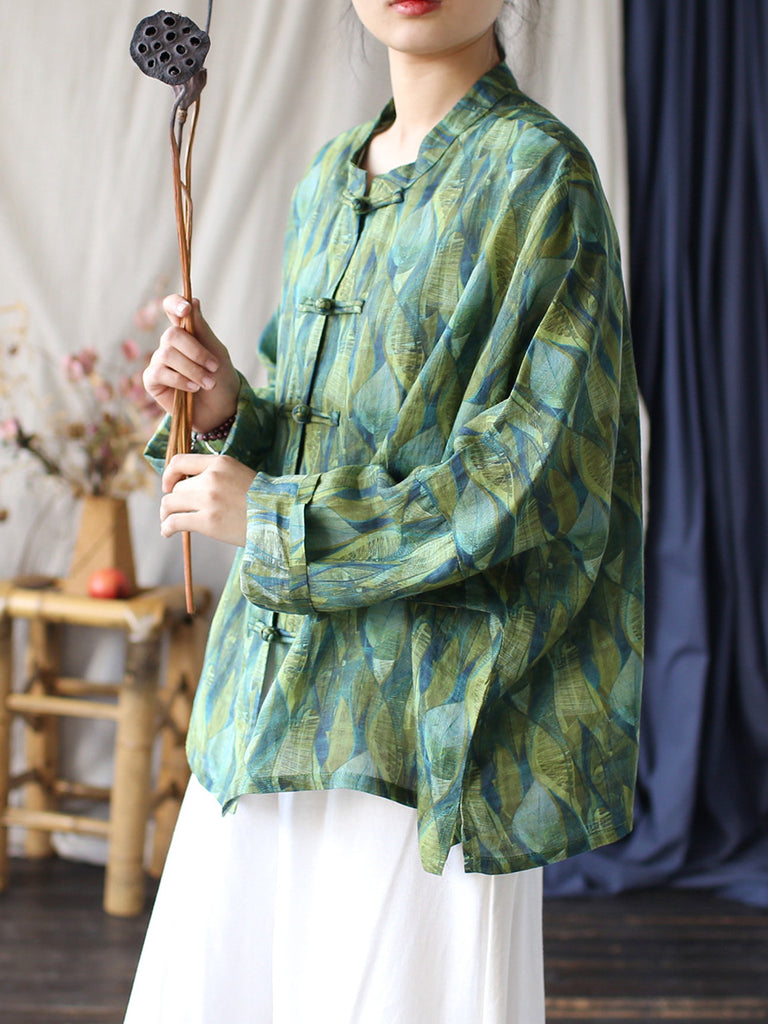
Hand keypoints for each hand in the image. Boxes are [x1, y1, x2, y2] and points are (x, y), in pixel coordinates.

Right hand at [143, 295, 240, 433]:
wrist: (221, 409)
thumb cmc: (220, 378)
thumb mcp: (217, 352)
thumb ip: (202, 329)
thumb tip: (193, 300)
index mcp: (185, 331)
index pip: (172, 308)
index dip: (175, 304)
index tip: (186, 308)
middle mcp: (169, 344)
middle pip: (171, 335)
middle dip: (196, 352)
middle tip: (214, 367)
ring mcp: (159, 361)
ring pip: (167, 355)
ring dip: (193, 369)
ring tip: (209, 383)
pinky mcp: (152, 380)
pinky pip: (160, 372)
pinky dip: (181, 380)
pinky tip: (194, 389)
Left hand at [160, 453, 255, 546]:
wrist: (280, 518)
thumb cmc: (262, 500)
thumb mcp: (239, 474)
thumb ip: (215, 474)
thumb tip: (187, 485)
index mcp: (220, 463)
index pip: (180, 461)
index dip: (169, 474)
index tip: (169, 485)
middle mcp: (211, 478)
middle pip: (177, 488)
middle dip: (175, 500)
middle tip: (176, 511)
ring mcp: (209, 500)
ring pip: (170, 504)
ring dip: (166, 514)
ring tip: (168, 522)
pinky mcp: (208, 521)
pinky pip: (175, 522)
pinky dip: (166, 528)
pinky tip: (168, 532)